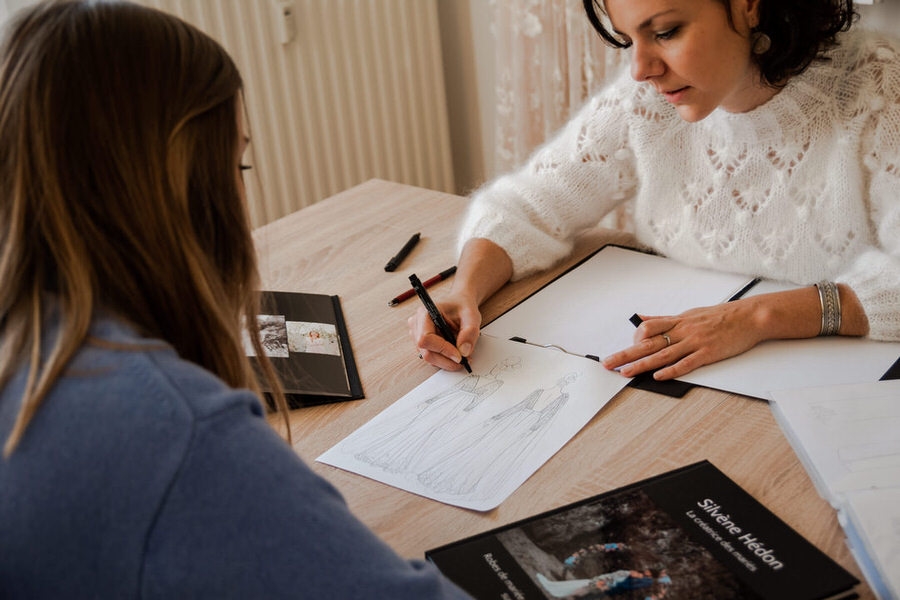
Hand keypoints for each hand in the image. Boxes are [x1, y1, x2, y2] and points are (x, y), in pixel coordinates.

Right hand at [408, 292, 481, 370]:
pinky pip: (432, 357)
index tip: (459, 356)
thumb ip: (470, 332)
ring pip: (429, 357)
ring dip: (447, 361)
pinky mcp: (422, 344)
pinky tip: (455, 353)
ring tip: (463, 355)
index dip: (442, 350)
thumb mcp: (472, 316)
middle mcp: (417, 324)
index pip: (425, 338)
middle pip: (426, 352)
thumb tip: (463, 351)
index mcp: (425, 313)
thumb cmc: (462, 306)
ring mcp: (417, 335)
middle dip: (447, 360)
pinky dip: (445, 359)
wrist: (460, 304)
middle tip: (465, 360)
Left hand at [602, 299, 766, 379]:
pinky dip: (672, 370)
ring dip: (642, 365)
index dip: (633, 339)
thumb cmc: (719, 316)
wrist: (749, 317)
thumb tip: (641, 319)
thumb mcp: (688, 313)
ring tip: (626, 373)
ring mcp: (695, 342)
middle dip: (626, 354)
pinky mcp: (708, 353)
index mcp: (677, 321)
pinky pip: (686, 363)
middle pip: (648, 343)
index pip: (647, 328)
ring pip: (663, 354)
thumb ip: (663, 320)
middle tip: (608, 363)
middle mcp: (682, 331)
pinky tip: (659, 376)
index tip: (624, 350)